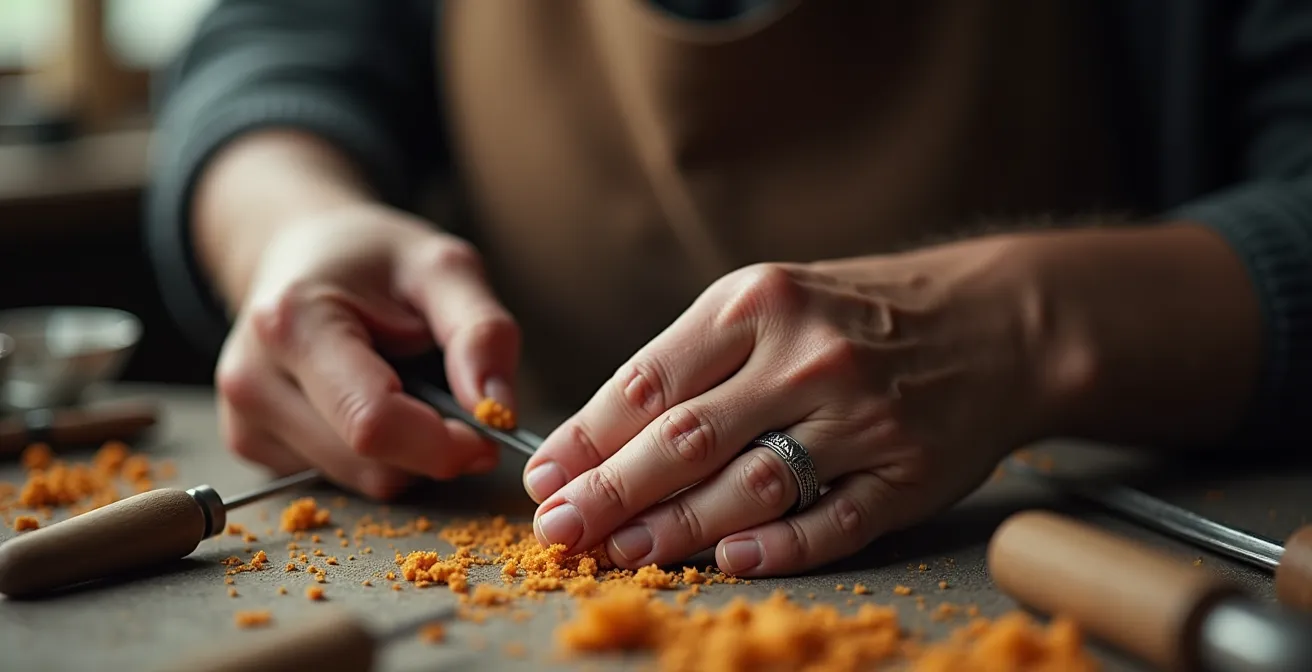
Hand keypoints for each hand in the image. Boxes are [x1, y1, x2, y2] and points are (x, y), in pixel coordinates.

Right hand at [214, 203, 519, 497]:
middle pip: (370, 464)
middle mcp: (252, 380)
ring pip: (361, 482)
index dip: (444, 444)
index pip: (373, 424)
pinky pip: (341, 480)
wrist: (303, 252)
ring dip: (408, 453)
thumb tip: (498, 410)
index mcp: (293, 323)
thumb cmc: (376, 259)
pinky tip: (369, 403)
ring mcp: (243, 420)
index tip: (489, 428)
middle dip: (432, 447)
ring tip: (405, 387)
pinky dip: (377, 456)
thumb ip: (481, 332)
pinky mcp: (250, 445)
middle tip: (452, 397)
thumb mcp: (444, 267)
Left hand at [522, 235, 1064, 575]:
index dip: (587, 437)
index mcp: (758, 303)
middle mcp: (807, 356)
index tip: (542, 477)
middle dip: (610, 490)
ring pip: (751, 484)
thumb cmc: (857, 315)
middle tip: (558, 530)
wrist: (997, 320)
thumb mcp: (772, 303)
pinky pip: (832, 521)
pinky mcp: (908, 472)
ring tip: (621, 551)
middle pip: (686, 436)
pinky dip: (778, 546)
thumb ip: (691, 364)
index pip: (649, 379)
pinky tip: (730, 560)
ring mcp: (862, 416)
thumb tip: (595, 438)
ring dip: (678, 526)